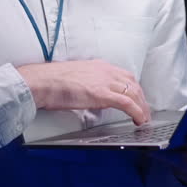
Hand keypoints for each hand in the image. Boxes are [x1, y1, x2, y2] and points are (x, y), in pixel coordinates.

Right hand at [15, 61, 150, 125]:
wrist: (41, 82)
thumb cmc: (52, 82)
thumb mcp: (77, 78)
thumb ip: (90, 84)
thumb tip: (95, 96)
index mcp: (100, 66)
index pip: (125, 77)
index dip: (134, 89)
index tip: (137, 99)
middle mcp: (106, 71)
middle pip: (133, 84)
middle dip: (141, 99)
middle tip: (145, 112)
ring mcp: (105, 81)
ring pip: (134, 93)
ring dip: (142, 107)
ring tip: (143, 119)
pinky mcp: (102, 94)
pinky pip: (127, 103)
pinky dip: (137, 112)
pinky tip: (139, 120)